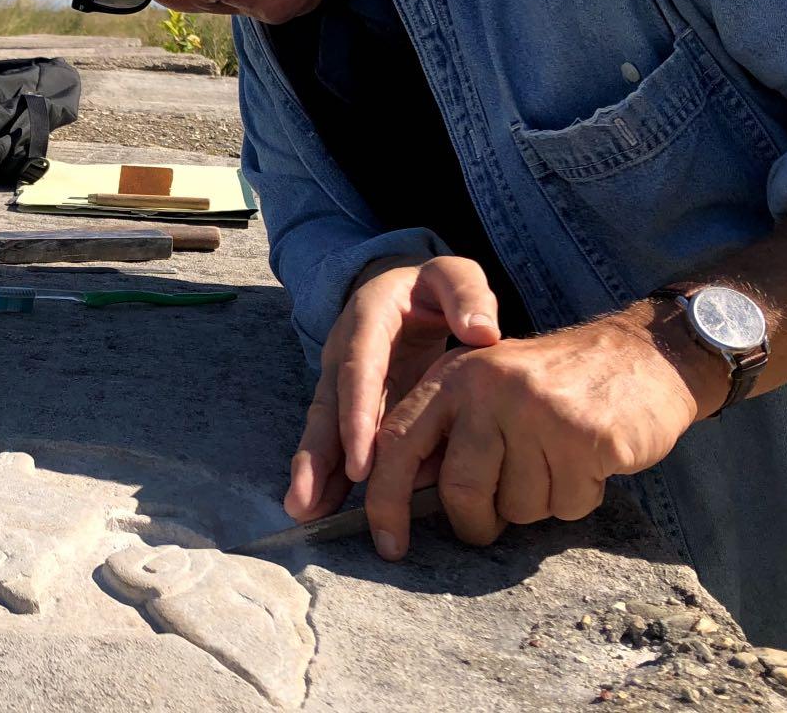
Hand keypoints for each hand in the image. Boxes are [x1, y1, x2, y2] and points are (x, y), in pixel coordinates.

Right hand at [285, 255, 502, 522]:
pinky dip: (328, 472)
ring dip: (313, 471)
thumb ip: (469, 297)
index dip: (357, 417)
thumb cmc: (433, 285)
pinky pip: (337, 439)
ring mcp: (343, 381)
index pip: (359, 371)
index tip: (364, 463)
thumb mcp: (454, 275)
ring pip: (324, 429)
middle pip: (327, 407)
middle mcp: (344, 354)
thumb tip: (483, 333)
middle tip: (308, 499)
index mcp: (367, 320)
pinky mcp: (350, 403)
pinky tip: (320, 507)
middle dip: (318, 456)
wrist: (404, 285)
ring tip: (303, 512)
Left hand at [361, 309, 726, 559]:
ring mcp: (536, 409)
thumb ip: (446, 433)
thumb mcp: (488, 389)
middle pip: (460, 489)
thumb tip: (400, 499)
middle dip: (477, 522)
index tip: (388, 545)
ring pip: (518, 506)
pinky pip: (566, 504)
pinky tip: (589, 463)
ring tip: (558, 464)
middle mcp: (487, 386)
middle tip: (495, 522)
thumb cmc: (555, 386)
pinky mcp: (583, 434)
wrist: (644, 356)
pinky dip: (577, 498)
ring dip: (539, 504)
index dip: (386, 500)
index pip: (398, 442)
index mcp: (453, 375)